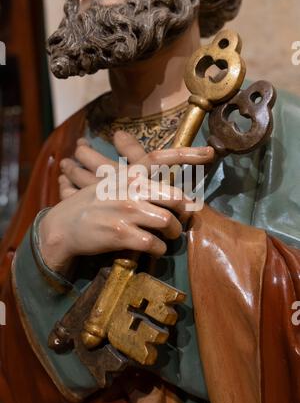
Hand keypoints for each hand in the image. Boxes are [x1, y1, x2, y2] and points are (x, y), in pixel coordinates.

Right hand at [40, 131, 214, 272]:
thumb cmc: (90, 204)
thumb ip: (137, 182)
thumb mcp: (110, 184)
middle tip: (181, 221)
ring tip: (168, 237)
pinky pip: (154, 244)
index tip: (211, 153)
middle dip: (183, 213)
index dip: (188, 155)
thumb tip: (165, 188)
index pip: (161, 158)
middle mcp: (130, 189)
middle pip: (175, 198)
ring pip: (168, 223)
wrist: (63, 226)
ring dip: (173, 234)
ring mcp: (126, 211)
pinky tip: (155, 250)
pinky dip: (160, 249)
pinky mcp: (121, 234)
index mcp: (129, 175)